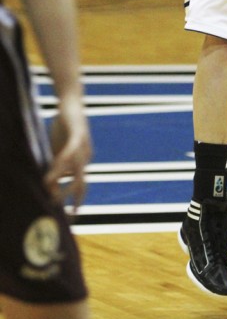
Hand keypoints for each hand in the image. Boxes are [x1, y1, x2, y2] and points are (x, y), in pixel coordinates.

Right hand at [43, 98, 91, 212]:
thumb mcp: (57, 150)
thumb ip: (54, 167)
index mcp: (82, 160)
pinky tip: (51, 176)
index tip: (70, 217)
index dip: (75, 201)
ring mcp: (83, 146)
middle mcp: (86, 156)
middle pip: (82, 183)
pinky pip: (69, 154)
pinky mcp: (77, 134)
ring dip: (63, 187)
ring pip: (75, 172)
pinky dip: (60, 166)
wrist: (70, 101)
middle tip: (66, 217)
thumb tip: (48, 187)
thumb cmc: (63, 126)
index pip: (80, 185)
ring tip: (51, 198)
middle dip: (74, 201)